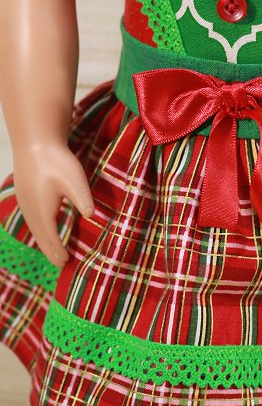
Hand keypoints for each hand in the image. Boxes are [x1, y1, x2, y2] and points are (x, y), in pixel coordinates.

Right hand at [12, 140, 94, 268]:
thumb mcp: (75, 180)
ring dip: (44, 240)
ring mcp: (25, 202)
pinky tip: (44, 227)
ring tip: (53, 251)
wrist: (34, 141)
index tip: (66, 262)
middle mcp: (31, 210)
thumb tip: (91, 217)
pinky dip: (39, 228)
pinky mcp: (24, 193)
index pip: (51, 238)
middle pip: (41, 236)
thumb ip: (83, 199)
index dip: (58, 251)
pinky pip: (32, 218)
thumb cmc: (55, 160)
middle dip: (50, 250)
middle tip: (60, 264)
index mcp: (43, 211)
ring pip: (35, 228)